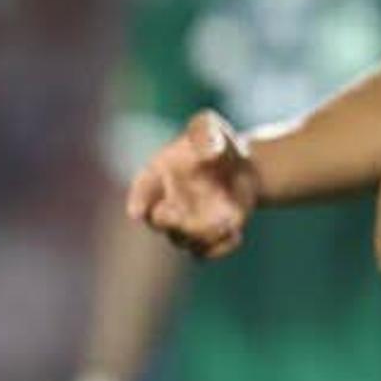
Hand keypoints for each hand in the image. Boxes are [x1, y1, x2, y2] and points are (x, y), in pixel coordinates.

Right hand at [127, 110, 256, 257]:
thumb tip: (208, 152)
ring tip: (226, 224)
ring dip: (201, 236)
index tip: (138, 212)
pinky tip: (236, 233)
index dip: (138, 201)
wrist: (242, 166)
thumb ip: (204, 130)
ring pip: (182, 241)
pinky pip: (204, 254)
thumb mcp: (210, 127)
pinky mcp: (205, 238)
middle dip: (171, 222)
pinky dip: (218, 249)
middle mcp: (165, 202)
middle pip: (159, 222)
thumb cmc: (217, 143)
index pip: (141, 189)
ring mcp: (183, 223)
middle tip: (186, 217)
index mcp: (156, 174)